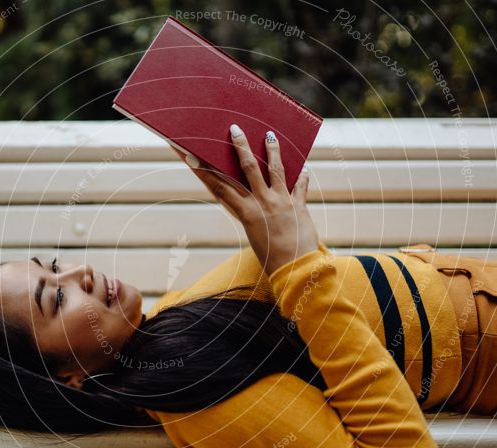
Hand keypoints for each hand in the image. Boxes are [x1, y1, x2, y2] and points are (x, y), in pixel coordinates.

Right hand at [170, 126, 319, 276]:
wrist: (296, 270)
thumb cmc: (271, 259)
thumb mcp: (254, 235)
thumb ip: (252, 215)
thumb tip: (253, 200)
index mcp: (246, 213)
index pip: (221, 187)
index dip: (205, 171)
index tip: (193, 156)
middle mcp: (262, 203)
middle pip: (248, 168)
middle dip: (241, 147)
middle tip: (235, 128)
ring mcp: (282, 202)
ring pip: (276, 169)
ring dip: (272, 150)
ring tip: (269, 135)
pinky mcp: (299, 205)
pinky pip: (300, 185)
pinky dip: (302, 175)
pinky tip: (303, 165)